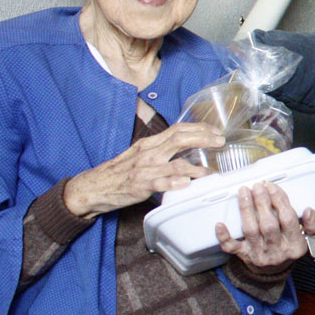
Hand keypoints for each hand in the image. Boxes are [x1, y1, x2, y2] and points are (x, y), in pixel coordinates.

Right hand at [64, 122, 224, 217]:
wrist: (94, 187)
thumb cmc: (120, 172)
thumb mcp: (141, 155)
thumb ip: (161, 150)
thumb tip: (186, 148)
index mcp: (150, 144)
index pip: (178, 130)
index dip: (199, 128)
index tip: (215, 131)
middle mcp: (148, 152)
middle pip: (179, 139)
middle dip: (202, 138)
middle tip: (220, 141)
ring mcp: (144, 169)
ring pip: (172, 163)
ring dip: (194, 167)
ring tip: (208, 170)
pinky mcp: (139, 185)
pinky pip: (158, 183)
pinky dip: (173, 183)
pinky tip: (185, 184)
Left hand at [215, 181, 314, 271]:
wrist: (274, 270)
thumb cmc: (290, 245)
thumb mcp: (309, 237)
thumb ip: (314, 223)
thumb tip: (308, 210)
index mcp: (295, 245)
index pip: (289, 220)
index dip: (280, 202)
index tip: (273, 187)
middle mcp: (277, 251)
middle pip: (268, 225)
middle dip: (262, 203)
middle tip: (258, 186)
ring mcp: (259, 254)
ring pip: (250, 231)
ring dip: (246, 209)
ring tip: (244, 192)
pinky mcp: (244, 256)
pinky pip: (231, 247)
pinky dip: (224, 236)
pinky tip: (220, 223)